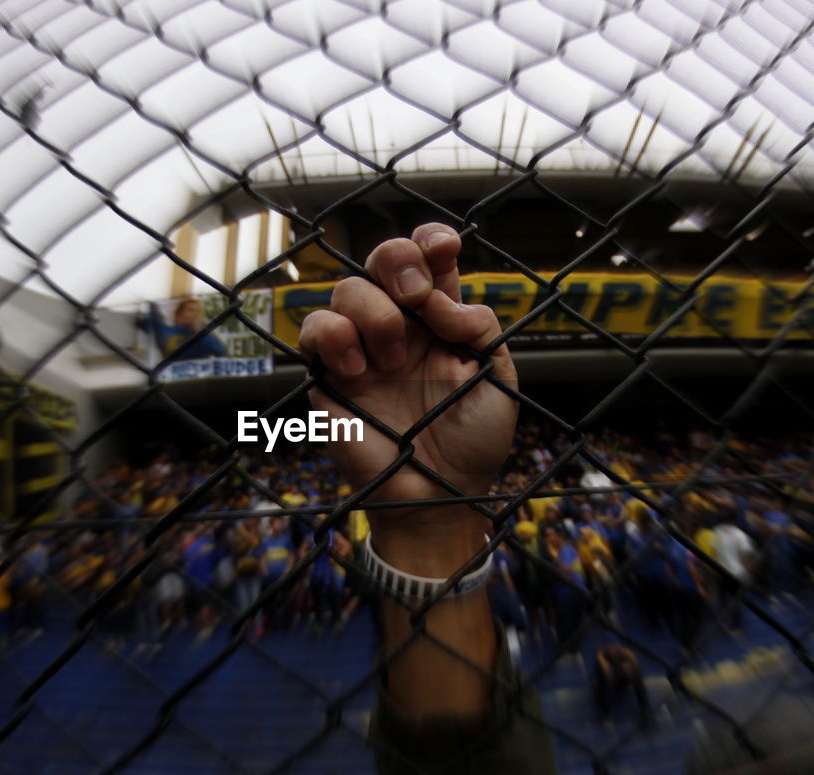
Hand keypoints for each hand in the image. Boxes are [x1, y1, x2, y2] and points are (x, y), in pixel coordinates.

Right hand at [298, 224, 517, 573]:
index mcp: (441, 318)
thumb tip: (438, 301)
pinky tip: (360, 369)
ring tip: (394, 362)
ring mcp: (361, 346)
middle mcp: (400, 323)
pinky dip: (335, 336)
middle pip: (384, 258)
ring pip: (348, 288)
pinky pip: (315, 329)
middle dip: (398, 261)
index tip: (445, 250)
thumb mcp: (498, 378)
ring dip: (375, 315)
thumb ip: (479, 327)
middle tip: (415, 298)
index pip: (429, 258)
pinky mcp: (328, 373)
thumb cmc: (474, 441)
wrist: (442, 495)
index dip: (431, 240)